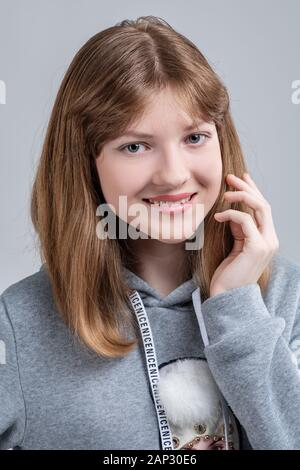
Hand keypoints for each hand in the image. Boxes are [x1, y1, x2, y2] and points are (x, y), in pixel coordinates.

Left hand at [209, 173, 278, 296]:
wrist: (227, 296)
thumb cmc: (228, 274)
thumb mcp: (235, 246)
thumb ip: (239, 230)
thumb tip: (233, 213)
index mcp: (266, 239)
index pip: (263, 209)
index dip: (253, 191)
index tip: (240, 179)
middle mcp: (271, 240)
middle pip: (264, 204)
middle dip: (247, 188)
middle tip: (230, 178)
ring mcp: (266, 244)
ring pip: (260, 208)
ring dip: (241, 196)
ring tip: (225, 193)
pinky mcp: (257, 247)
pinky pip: (246, 221)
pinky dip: (231, 215)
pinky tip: (218, 216)